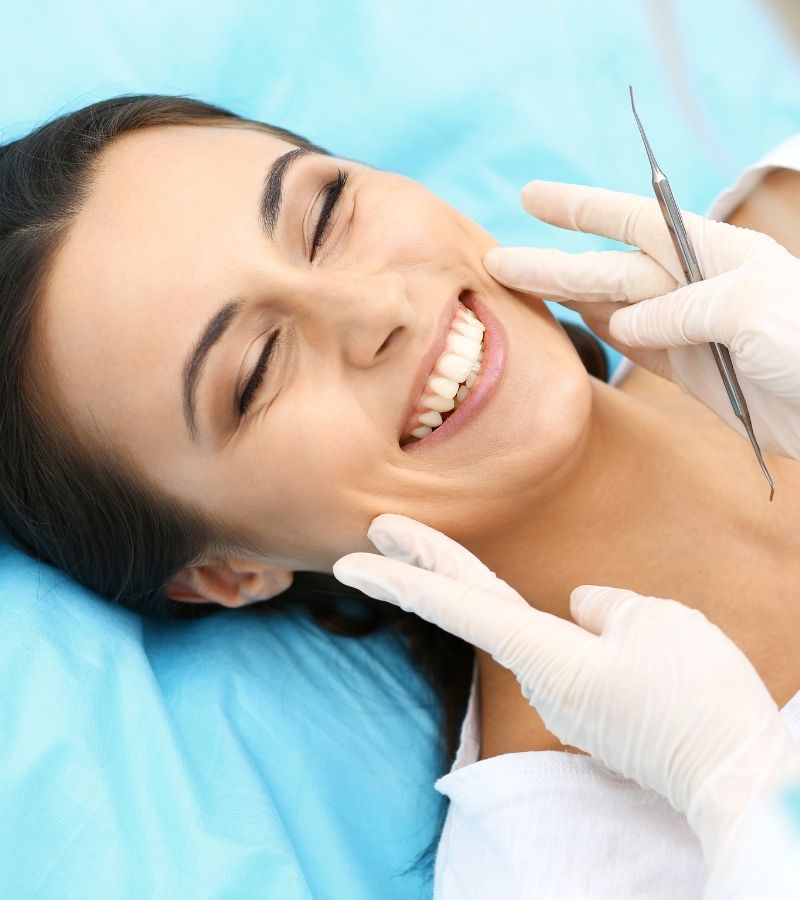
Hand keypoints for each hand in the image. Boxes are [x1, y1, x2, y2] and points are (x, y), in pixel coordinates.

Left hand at [333, 513, 799, 887]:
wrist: (737, 777)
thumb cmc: (697, 696)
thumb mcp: (655, 623)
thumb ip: (606, 608)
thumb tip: (583, 610)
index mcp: (545, 651)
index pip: (457, 602)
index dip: (404, 576)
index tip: (352, 560)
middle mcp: (541, 677)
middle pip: (470, 606)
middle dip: (421, 564)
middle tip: (378, 528)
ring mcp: (564, 699)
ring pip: (542, 632)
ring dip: (552, 613)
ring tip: (640, 637)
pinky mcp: (591, 711)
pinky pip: (575, 657)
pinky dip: (586, 639)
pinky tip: (627, 647)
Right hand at [483, 182, 799, 459]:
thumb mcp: (754, 310)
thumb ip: (682, 308)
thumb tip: (624, 322)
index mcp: (717, 255)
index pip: (637, 221)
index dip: (581, 209)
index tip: (533, 197)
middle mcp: (697, 287)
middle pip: (611, 270)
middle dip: (553, 264)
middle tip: (497, 261)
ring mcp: (690, 331)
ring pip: (614, 308)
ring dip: (567, 297)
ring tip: (520, 289)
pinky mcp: (690, 372)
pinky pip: (634, 347)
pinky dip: (602, 334)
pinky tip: (574, 321)